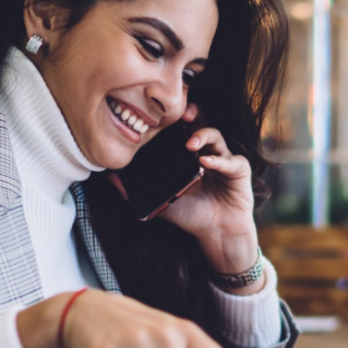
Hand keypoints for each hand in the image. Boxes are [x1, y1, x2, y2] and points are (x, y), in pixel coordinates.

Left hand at [108, 110, 260, 279]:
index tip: (162, 113)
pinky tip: (206, 163)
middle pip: (202, 122)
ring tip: (190, 144)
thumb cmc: (191, 216)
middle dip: (193, 114)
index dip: (175, 117)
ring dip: (203, 136)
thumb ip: (133, 190)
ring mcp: (225, 159)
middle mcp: (208, 152)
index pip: (183, 127)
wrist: (215, 234)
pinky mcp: (239, 170)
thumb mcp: (159, 201)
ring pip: (216, 136)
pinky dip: (218, 160)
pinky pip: (230, 161)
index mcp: (190, 155)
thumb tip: (108, 175)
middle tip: (182, 114)